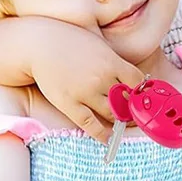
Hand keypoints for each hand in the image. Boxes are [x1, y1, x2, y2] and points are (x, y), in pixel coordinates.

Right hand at [29, 19, 143, 138]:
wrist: (39, 44)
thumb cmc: (70, 41)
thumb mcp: (99, 45)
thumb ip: (115, 61)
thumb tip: (131, 76)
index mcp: (112, 62)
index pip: (138, 82)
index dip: (141, 91)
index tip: (142, 96)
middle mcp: (102, 79)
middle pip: (127, 101)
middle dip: (133, 109)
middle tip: (136, 115)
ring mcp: (86, 93)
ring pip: (112, 114)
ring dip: (120, 121)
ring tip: (124, 125)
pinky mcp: (69, 104)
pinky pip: (90, 125)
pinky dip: (101, 134)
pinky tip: (108, 139)